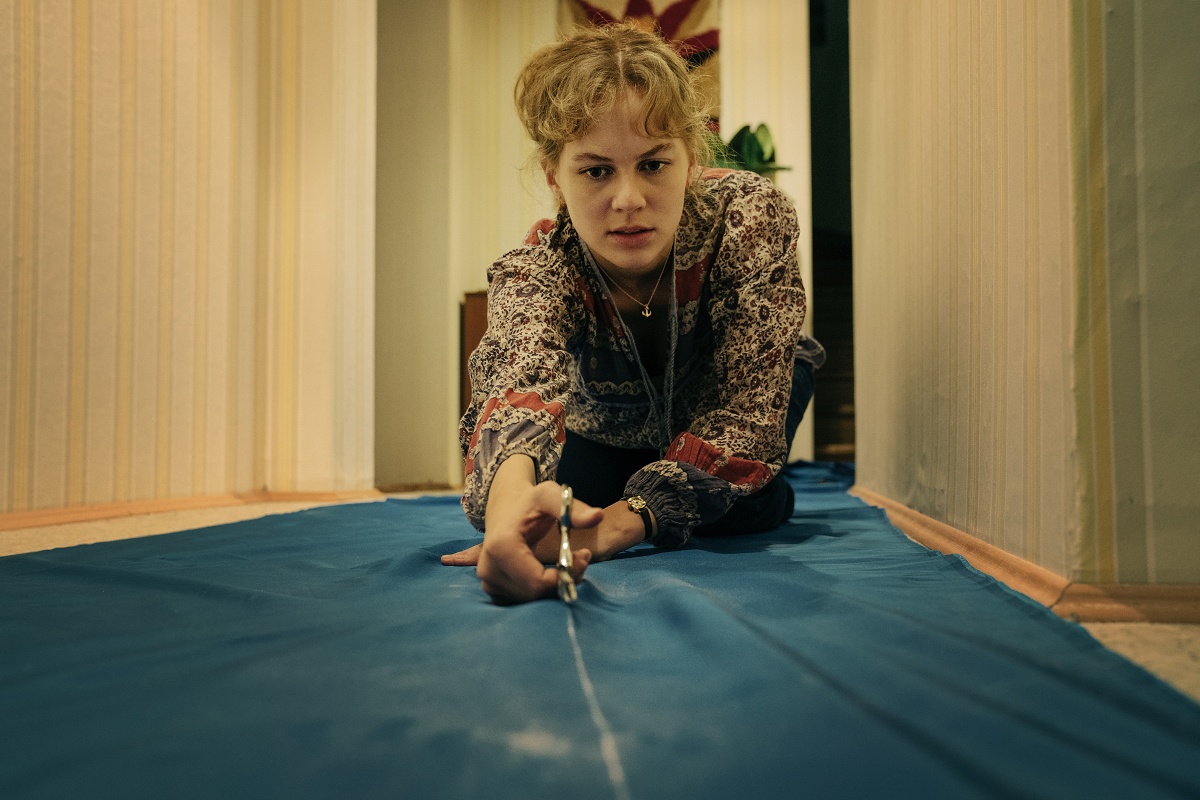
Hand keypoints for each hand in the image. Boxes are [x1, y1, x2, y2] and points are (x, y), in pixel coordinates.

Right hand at [441, 456, 602, 603]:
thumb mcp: (550, 496)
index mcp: (500, 548)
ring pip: (533, 600)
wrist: (505, 512)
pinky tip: (549, 571)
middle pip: (536, 594)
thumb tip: (598, 516)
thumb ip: (573, 508)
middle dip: (564, 580)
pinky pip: (526, 600)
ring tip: (567, 561)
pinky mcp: (493, 591)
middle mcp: (489, 570)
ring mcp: (488, 583)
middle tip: (580, 558)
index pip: (538, 582)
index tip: (584, 556)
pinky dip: (544, 590)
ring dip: (556, 585)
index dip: (566, 575)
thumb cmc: (529, 504)